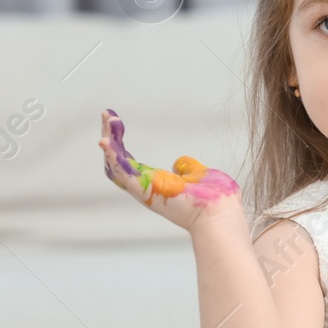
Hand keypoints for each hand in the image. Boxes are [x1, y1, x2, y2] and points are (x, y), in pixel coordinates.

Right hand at [98, 108, 239, 228]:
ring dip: (109, 143)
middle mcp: (145, 187)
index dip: (119, 143)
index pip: (129, 161)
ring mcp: (144, 191)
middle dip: (109, 137)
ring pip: (115, 166)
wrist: (221, 212)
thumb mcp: (198, 175)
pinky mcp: (145, 192)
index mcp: (156, 183)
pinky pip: (123, 174)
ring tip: (107, 120)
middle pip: (117, 162)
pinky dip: (113, 158)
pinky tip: (106, 141)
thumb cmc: (215, 198)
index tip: (114, 122)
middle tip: (105, 114)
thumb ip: (187, 168)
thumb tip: (179, 162)